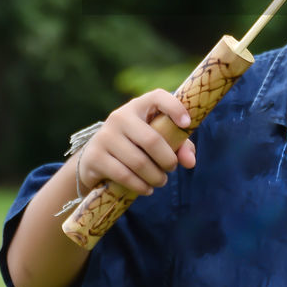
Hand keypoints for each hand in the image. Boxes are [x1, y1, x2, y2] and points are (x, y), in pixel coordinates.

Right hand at [76, 89, 196, 196]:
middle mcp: (119, 116)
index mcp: (138, 106)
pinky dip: (140, 186)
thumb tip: (190, 162)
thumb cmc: (136, 145)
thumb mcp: (157, 140)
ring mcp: (105, 136)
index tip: (187, 124)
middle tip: (171, 168)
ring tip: (161, 181)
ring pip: (139, 162)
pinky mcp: (95, 157)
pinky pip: (124, 175)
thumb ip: (179, 146)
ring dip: (155, 177)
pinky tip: (147, 189)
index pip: (158, 97)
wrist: (96, 157)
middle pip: (152, 140)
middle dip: (168, 160)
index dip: (175, 108)